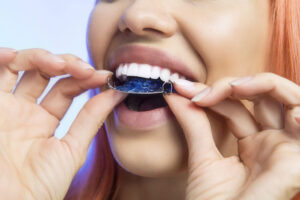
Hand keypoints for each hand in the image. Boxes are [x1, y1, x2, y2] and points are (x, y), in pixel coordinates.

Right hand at [0, 48, 125, 199]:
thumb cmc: (41, 185)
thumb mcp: (72, 148)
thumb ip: (91, 118)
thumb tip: (117, 93)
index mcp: (44, 121)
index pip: (67, 88)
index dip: (86, 79)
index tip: (106, 76)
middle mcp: (24, 110)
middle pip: (45, 73)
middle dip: (68, 64)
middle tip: (86, 70)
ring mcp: (6, 106)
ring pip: (21, 66)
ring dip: (42, 57)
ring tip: (61, 64)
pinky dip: (3, 57)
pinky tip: (17, 56)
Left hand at [164, 73, 299, 199]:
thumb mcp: (202, 158)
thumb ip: (194, 124)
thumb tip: (175, 93)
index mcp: (253, 145)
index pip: (237, 107)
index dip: (212, 94)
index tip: (180, 89)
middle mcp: (273, 144)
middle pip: (264, 97)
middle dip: (233, 86)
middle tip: (202, 92)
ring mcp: (287, 151)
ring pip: (290, 100)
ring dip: (261, 85)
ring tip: (231, 88)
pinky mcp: (296, 163)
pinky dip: (298, 110)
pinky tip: (274, 104)